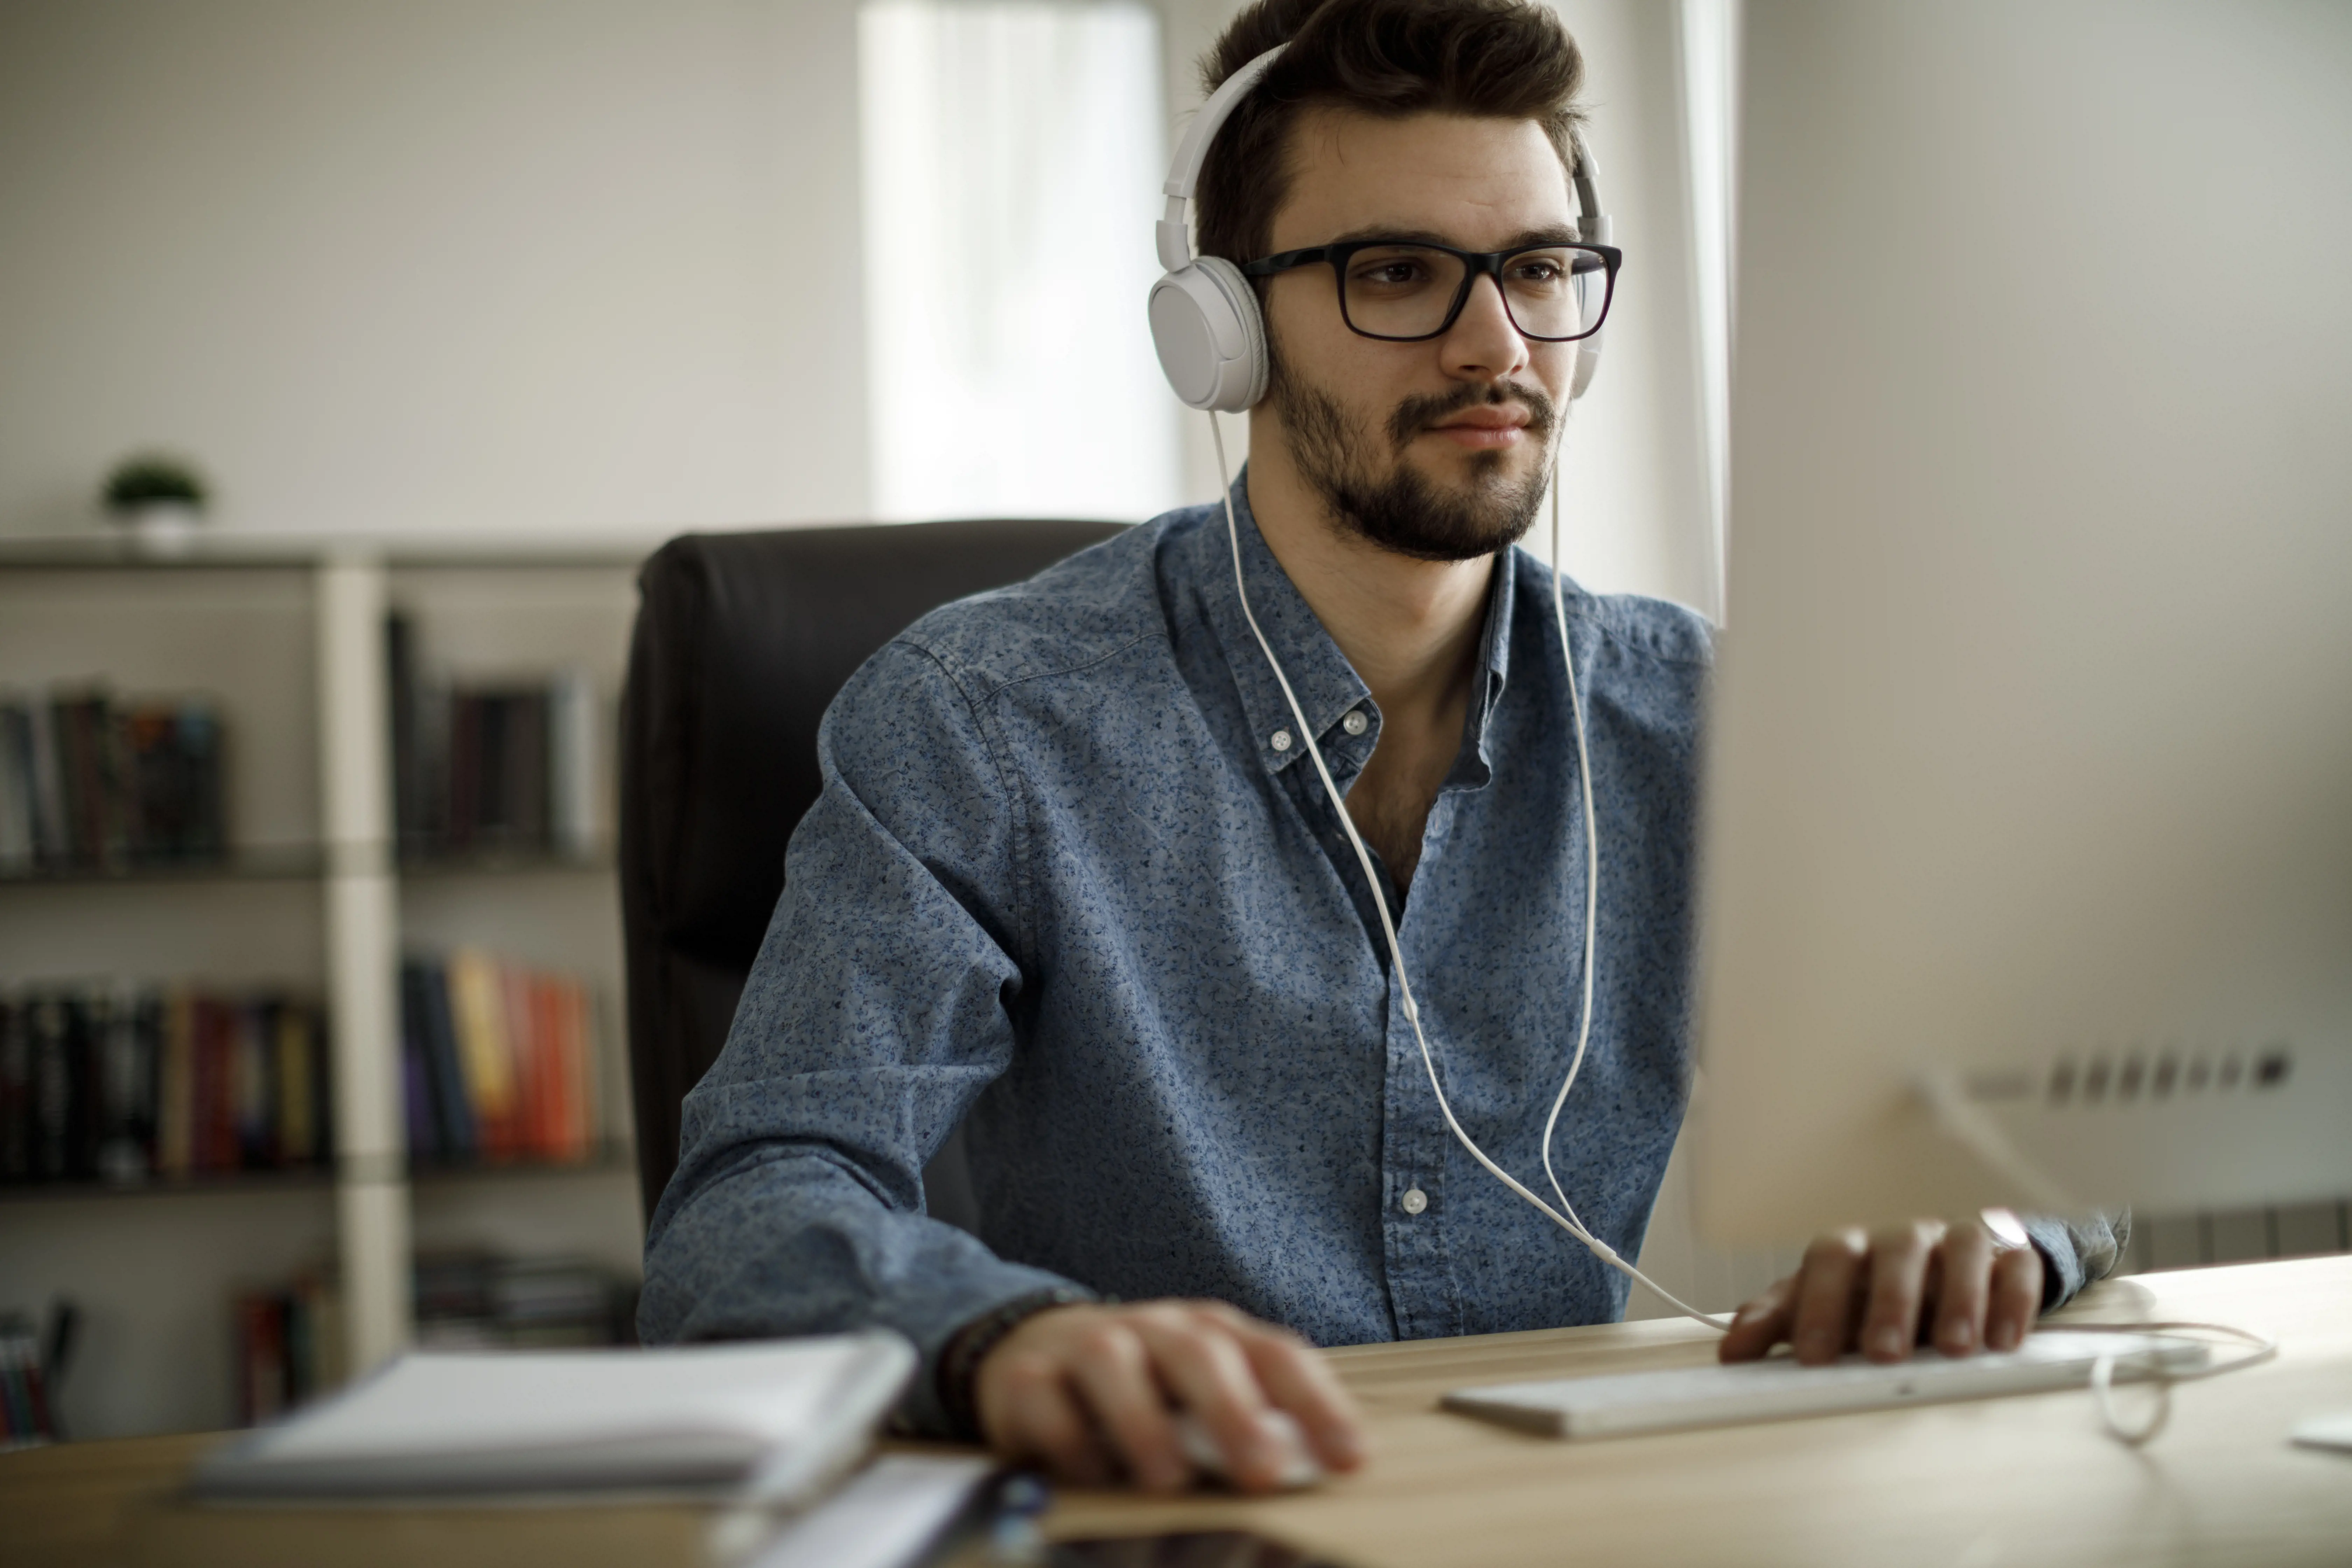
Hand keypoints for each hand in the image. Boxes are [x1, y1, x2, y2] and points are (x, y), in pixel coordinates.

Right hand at [972, 1298, 1365, 1493]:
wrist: (1039, 1353)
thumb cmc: (1147, 1390)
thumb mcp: (1206, 1402)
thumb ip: (1255, 1428)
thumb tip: (1312, 1476)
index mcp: (1214, 1334)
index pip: (1278, 1356)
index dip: (1318, 1405)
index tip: (1350, 1459)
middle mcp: (1156, 1330)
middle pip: (1201, 1353)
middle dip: (1234, 1411)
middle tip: (1263, 1469)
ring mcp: (1088, 1345)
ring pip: (1114, 1362)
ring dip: (1143, 1421)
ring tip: (1168, 1479)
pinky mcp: (1027, 1375)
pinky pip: (1044, 1397)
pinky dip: (1067, 1434)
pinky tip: (1088, 1472)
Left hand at [1718, 1210, 2044, 1365]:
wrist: (1946, 1272)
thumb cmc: (1873, 1295)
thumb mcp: (1824, 1307)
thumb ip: (1778, 1323)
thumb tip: (1732, 1352)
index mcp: (1853, 1249)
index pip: (1829, 1258)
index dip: (1818, 1303)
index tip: (1811, 1355)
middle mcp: (1904, 1239)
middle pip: (1895, 1252)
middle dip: (1889, 1303)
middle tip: (1884, 1353)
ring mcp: (1957, 1244)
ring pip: (1960, 1249)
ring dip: (1958, 1299)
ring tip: (1954, 1348)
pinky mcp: (2009, 1257)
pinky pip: (2016, 1266)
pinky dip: (2011, 1300)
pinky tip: (2004, 1339)